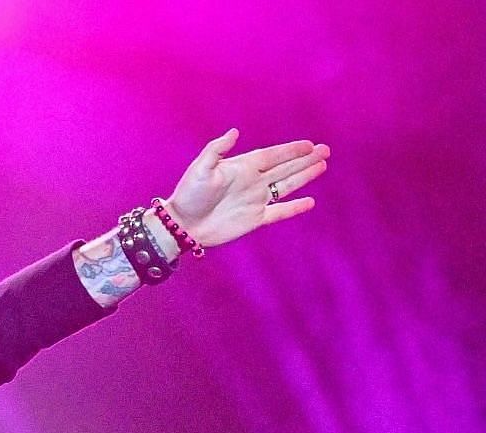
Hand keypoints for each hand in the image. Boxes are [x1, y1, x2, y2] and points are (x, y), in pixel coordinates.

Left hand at [165, 130, 329, 247]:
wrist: (182, 224)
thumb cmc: (189, 194)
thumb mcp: (201, 168)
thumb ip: (217, 150)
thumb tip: (234, 132)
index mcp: (242, 167)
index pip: (272, 156)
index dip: (291, 150)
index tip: (309, 145)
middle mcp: (252, 182)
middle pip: (285, 168)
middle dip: (305, 160)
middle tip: (325, 150)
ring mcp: (255, 200)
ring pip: (286, 186)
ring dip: (304, 177)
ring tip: (323, 166)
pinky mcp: (254, 219)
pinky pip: (279, 212)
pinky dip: (294, 208)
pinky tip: (310, 202)